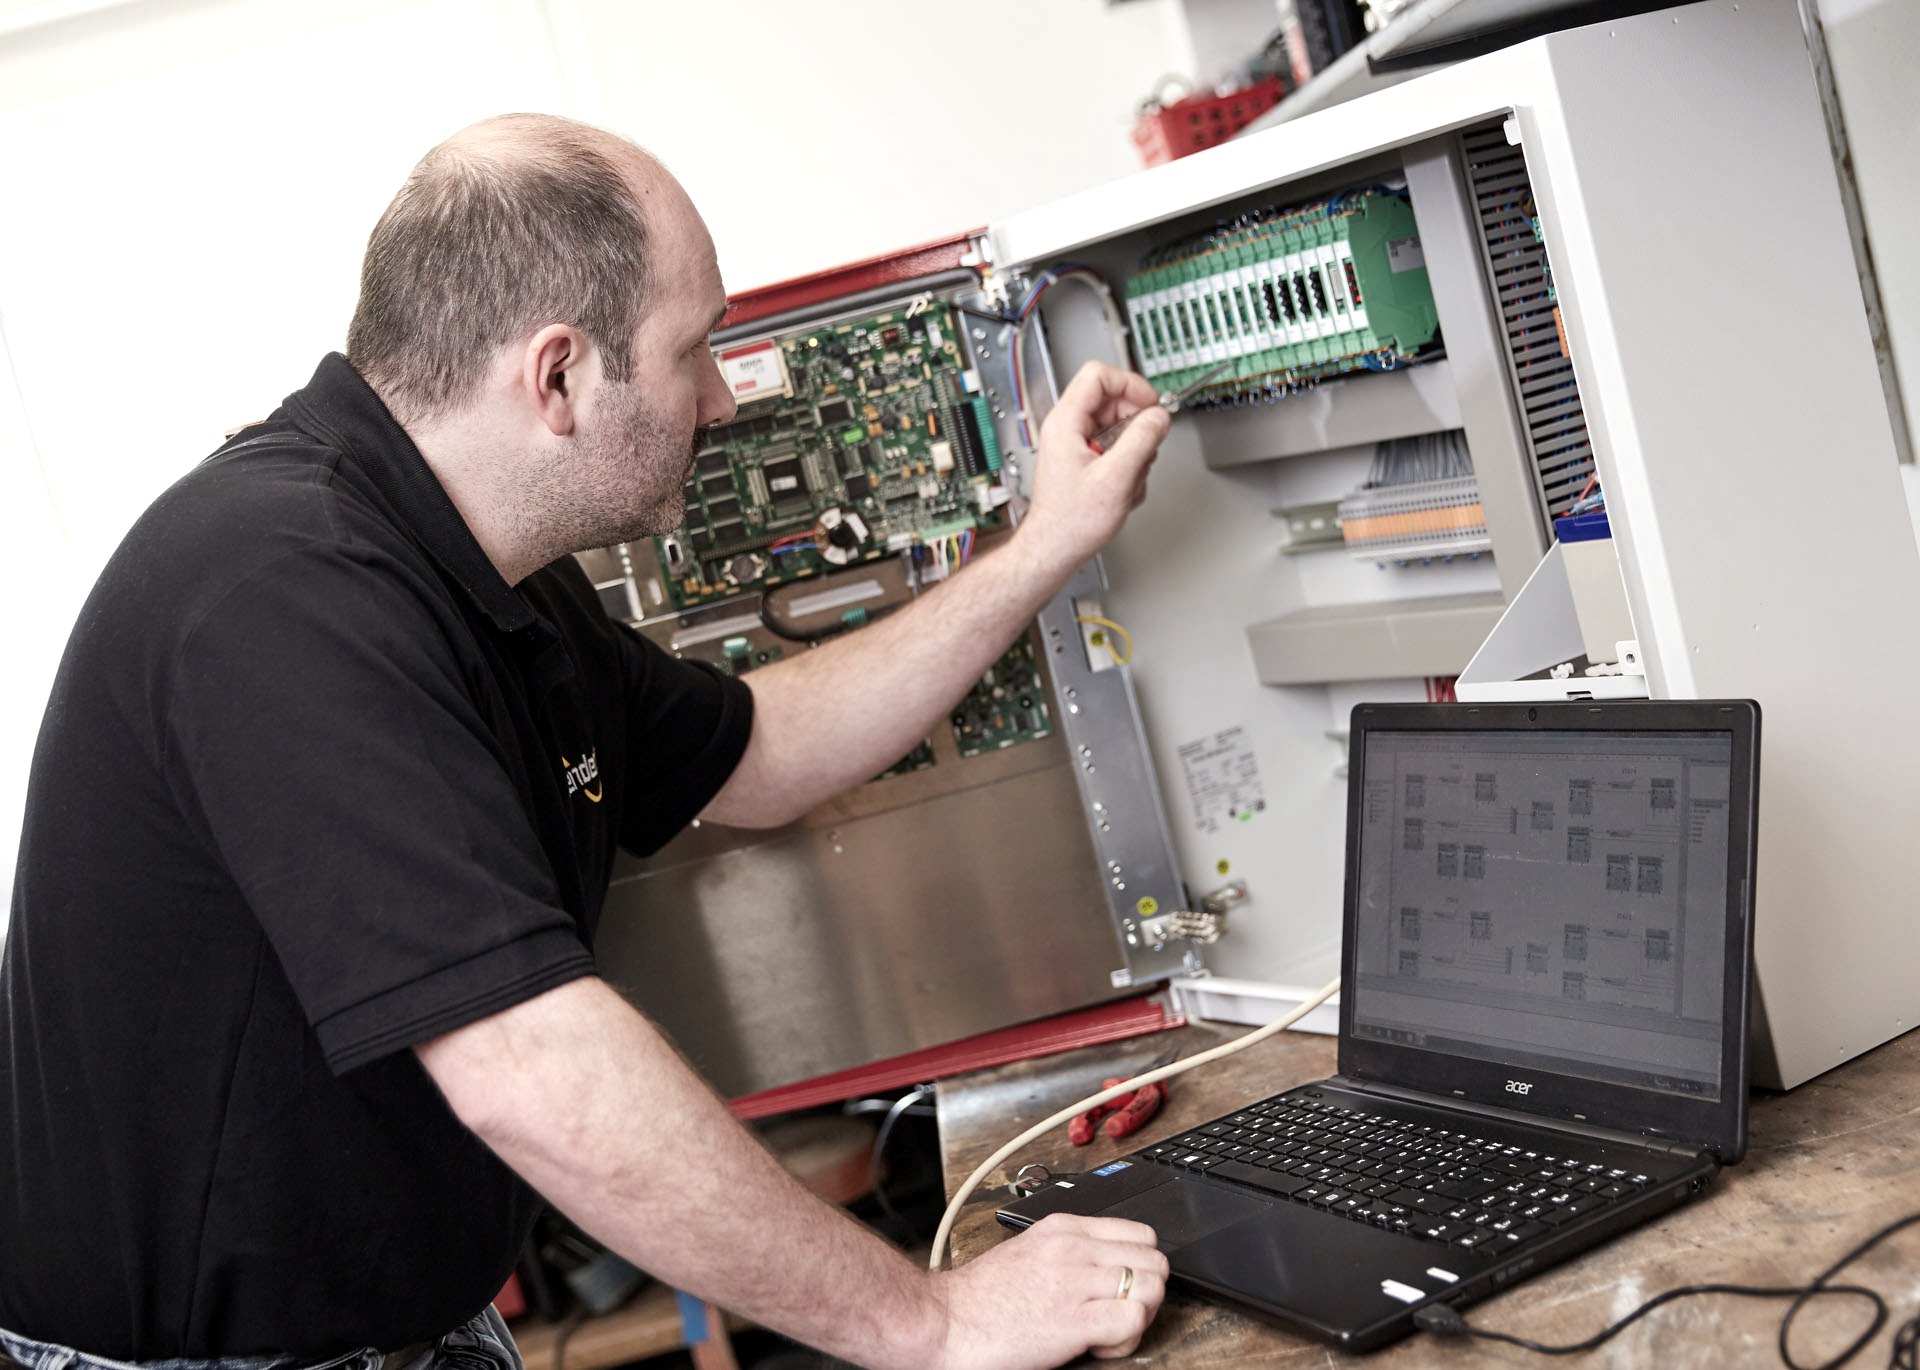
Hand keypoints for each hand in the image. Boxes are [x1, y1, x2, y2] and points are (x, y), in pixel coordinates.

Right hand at [928, 1213, 1169, 1368]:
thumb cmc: (979, 1297)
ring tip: (1108, 1331)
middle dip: (1146, 1294)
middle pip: (1155, 1261)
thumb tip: (1103, 1266)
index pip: (1141, 1234)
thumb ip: (1067, 1251)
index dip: (1140, 1266)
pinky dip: (1126, 1340)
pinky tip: (1098, 1345)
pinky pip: (1134, 1320)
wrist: (943, 1322)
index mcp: (1064, 1228)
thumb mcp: (1028, 1251)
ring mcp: (1075, 1282)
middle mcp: (1074, 1249)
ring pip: (1153, 1287)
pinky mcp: (1074, 1321)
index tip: (1121, 1288)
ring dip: (1140, 1317)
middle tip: (1118, 1314)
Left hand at [1017, 361, 1170, 578]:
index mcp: (1065, 423)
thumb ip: (1141, 441)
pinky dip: (1128, 468)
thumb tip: (1158, 417)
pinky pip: (1117, 450)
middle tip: (1146, 449)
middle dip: (1137, 427)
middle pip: (1113, 401)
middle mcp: (1067, 428)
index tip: (1151, 404)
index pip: (1099, 376)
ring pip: (1119, 428)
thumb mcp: (1116, 478)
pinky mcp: (1084, 460)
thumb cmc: (1070, 522)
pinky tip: (1122, 490)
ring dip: (1135, 453)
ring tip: (1128, 480)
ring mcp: (1075, 444)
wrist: (1055, 550)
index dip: (1130, 385)